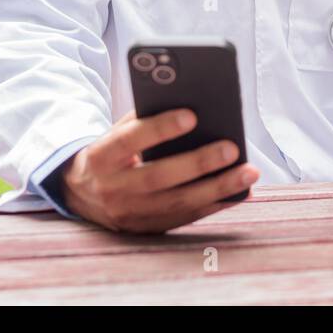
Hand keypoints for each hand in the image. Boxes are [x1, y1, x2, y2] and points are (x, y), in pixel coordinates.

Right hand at [60, 109, 258, 232]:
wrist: (82, 194)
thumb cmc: (112, 152)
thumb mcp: (115, 133)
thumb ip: (143, 119)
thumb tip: (190, 103)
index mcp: (102, 157)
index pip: (130, 140)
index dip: (159, 128)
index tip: (192, 115)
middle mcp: (113, 189)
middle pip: (159, 177)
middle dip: (199, 163)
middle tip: (232, 148)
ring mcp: (131, 214)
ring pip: (178, 203)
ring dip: (218, 188)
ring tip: (249, 172)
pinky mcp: (148, 229)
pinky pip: (187, 218)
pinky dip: (217, 205)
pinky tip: (241, 192)